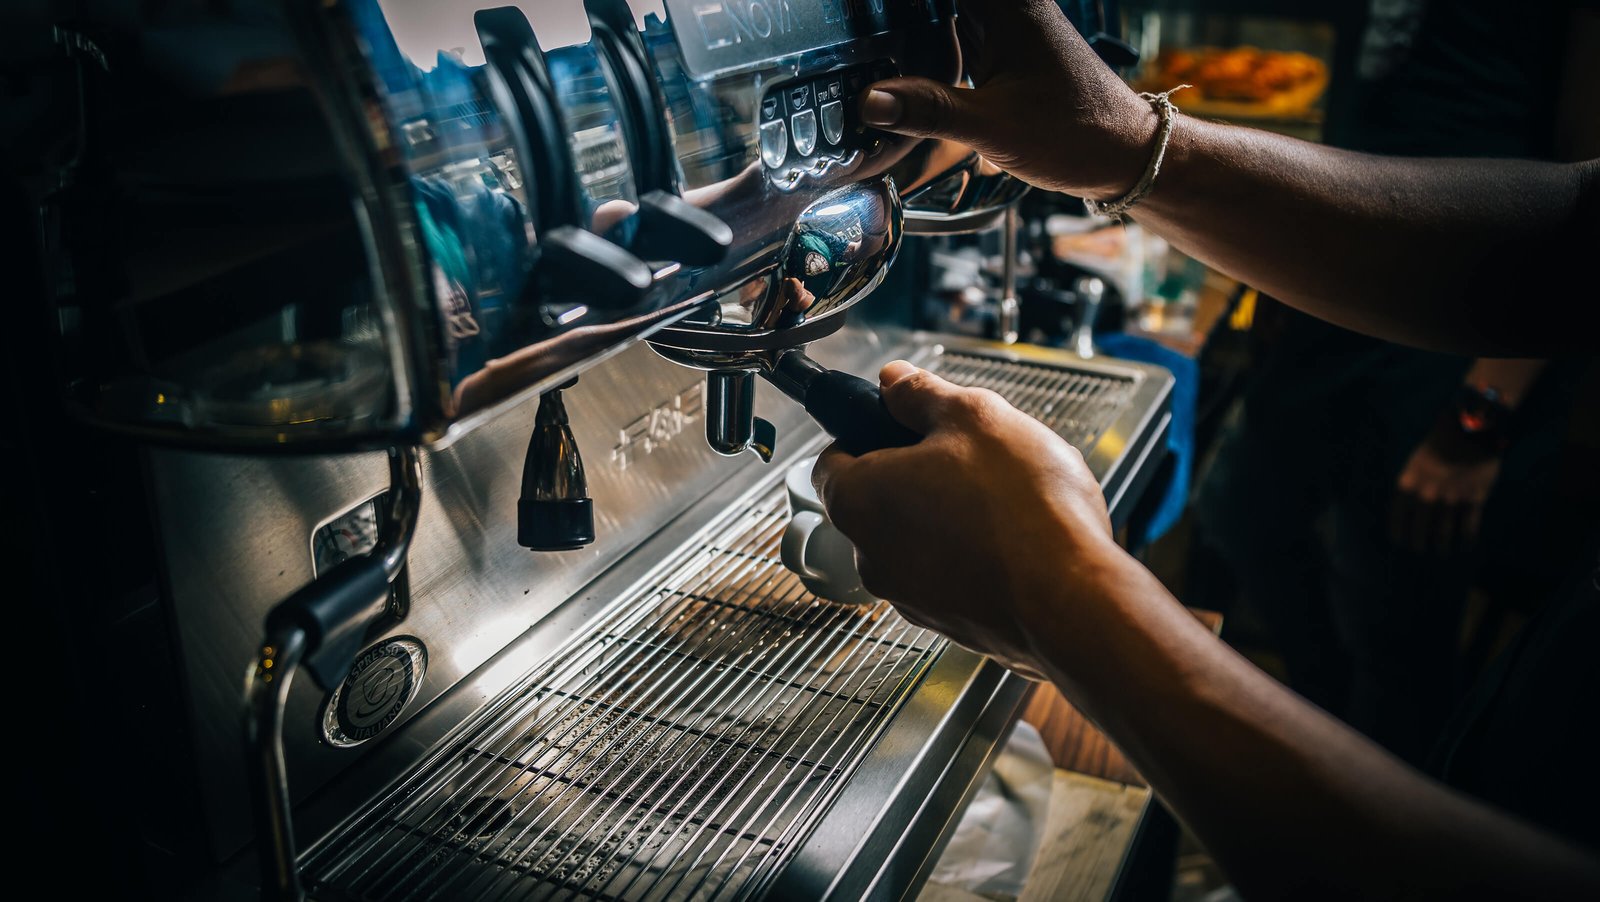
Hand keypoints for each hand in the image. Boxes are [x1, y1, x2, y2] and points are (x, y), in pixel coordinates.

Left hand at [812, 361, 1127, 677]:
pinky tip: (1017, 540)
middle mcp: (871, 555)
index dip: (865, 433)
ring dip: (947, 516)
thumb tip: (894, 381)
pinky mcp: (948, 623)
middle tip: (966, 456)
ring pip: (916, 539)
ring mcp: (908, 597)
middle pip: (878, 500)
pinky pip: (949, 575)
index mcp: (860, 499)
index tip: (898, 424)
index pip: (832, 457)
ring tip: (1003, 499)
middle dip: (916, 474)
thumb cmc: (1022, 511)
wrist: (1072, 601)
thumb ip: (923, 396)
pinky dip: (972, 555)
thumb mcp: (975, 418)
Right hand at [858, 1, 1155, 199]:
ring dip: (909, 24)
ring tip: (863, 44)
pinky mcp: (1005, 45)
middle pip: (933, 5)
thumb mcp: (992, 126)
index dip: (890, 7)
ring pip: (945, 10)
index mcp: (1010, 4)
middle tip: (848, 29)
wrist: (1124, 154)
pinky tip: (899, 65)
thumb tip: (867, 101)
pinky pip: (954, 27)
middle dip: (895, 17)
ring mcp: (1008, 22)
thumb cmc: (1077, 134)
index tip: (853, 11)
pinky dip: (927, 40)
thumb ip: (926, 109)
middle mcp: (1011, 4)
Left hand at [1390, 429, 1503, 555]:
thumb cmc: (1438, 445)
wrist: (1469, 432)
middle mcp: (1425, 498)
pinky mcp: (1473, 501)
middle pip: (1419, 531)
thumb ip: (1411, 487)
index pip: (1397, 519)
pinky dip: (1465, 540)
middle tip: (1419, 550)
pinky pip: (1468, 528)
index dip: (1398, 534)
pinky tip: (1464, 545)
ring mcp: (1450, 501)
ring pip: (1442, 534)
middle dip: (1418, 544)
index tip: (1399, 543)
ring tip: (1441, 552)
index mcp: (1407, 487)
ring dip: (1441, 546)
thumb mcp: (1414, 464)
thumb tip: (1410, 509)